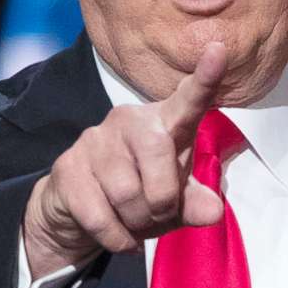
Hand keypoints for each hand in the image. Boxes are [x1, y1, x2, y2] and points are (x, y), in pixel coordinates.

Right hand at [21, 42, 227, 275]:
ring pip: (127, 193)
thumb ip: (195, 205)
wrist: (80, 213)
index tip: (219, 49)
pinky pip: (100, 214)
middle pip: (157, 154)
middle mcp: (130, 121)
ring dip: (137, 223)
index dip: (205, 78)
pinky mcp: (68, 166)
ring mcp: (95, 140)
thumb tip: (213, 211)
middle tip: (159, 215)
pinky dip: (116, 238)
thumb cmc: (140, 198)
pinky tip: (119, 237)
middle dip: (163, 199)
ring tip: (135, 223)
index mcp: (165, 124)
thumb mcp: (176, 204)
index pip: (189, 99)